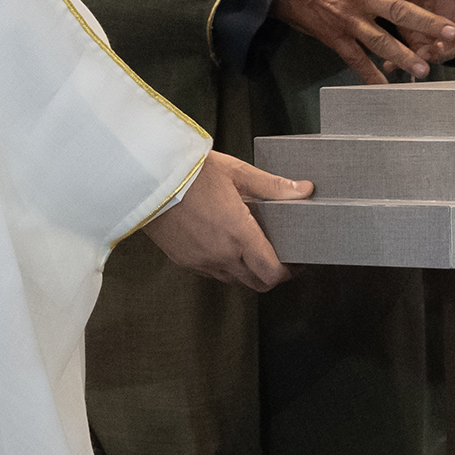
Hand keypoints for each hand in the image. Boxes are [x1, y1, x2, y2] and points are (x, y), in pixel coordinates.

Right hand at [142, 153, 310, 291]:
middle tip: (281, 258)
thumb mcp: (237, 173)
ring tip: (254, 250)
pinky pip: (212, 273)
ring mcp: (201, 261)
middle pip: (257, 283)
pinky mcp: (183, 261)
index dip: (289, 272)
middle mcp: (221, 254)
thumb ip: (273, 186)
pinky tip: (226, 246)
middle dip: (272, 275)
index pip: (272, 272)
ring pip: (234, 280)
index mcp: (238, 233)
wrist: (148, 178)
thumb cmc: (193, 172)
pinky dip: (225, 266)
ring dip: (248, 272)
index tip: (296, 262)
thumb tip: (305, 189)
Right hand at [274, 0, 454, 85]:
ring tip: (424, 68)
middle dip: (428, 24)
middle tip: (452, 33)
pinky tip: (385, 88)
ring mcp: (349, 19)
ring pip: (381, 41)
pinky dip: (369, 75)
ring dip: (404, 56)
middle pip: (401, 12)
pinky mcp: (335, 37)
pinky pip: (355, 59)